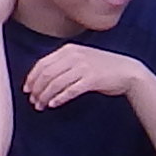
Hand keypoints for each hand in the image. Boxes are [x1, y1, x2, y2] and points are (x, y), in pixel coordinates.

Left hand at [17, 43, 149, 113]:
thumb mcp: (81, 58)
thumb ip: (63, 63)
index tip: (27, 90)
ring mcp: (84, 67)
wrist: (129, 71)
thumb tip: (42, 78)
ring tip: (41, 106)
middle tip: (33, 101)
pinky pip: (71, 90)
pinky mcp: (92, 79)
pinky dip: (60, 98)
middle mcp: (74, 56)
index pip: (42, 64)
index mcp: (69, 50)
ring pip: (56, 83)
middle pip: (47, 74)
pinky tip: (54, 104)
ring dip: (45, 96)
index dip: (31, 78)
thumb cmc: (104, 67)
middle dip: (37, 89)